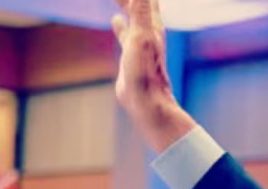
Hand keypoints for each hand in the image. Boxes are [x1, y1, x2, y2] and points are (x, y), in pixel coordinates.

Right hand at [111, 0, 194, 150]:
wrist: (146, 101)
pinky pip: (125, 32)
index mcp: (152, 24)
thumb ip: (140, 10)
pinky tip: (115, 21)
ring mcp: (140, 43)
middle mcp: (149, 31)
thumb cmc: (145, 71)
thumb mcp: (141, 35)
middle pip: (139, 4)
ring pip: (132, 17)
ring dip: (126, 5)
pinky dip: (120, 24)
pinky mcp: (131, 54)